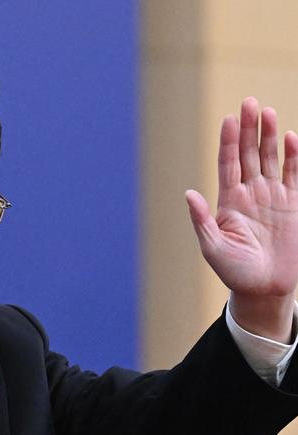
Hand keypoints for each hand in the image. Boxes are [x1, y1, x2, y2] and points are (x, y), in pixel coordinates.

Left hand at [186, 97, 297, 341]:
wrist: (264, 289)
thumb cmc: (233, 270)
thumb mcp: (212, 247)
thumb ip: (201, 221)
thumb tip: (189, 193)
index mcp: (228, 202)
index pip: (228, 164)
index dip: (229, 142)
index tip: (228, 120)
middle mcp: (250, 194)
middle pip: (249, 155)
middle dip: (249, 129)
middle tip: (248, 102)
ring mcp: (272, 197)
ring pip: (270, 160)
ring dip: (269, 137)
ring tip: (266, 112)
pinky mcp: (292, 205)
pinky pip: (294, 176)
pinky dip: (293, 157)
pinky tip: (290, 138)